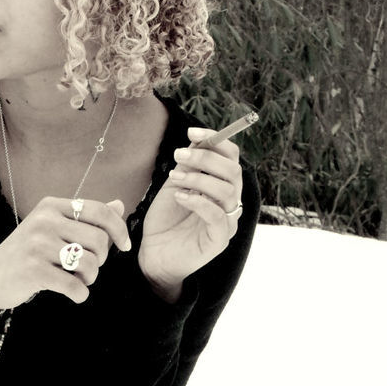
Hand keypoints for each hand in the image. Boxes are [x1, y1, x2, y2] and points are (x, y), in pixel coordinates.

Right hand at [0, 197, 130, 308]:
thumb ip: (86, 217)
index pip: (99, 211)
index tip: (124, 246)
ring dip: (89, 279)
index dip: (118, 229)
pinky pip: (74, 285)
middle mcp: (44, 221)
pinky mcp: (33, 270)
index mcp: (51, 206)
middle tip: (88, 268)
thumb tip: (120, 205)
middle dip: (100, 260)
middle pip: (98, 241)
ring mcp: (37, 245)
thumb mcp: (53, 227)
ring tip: (77, 280)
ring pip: (89, 264)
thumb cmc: (28, 252)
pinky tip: (75, 294)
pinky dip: (80, 294)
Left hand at [138, 128, 243, 295]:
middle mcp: (229, 203)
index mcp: (222, 186)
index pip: (231, 157)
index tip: (192, 131)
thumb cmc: (165, 220)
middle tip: (179, 155)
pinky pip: (218, 217)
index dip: (216, 140)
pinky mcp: (219, 241)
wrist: (153, 254)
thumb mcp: (175, 184)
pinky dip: (199, 202)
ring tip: (174, 179)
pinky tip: (180, 197)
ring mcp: (227, 222)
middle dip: (206, 158)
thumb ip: (188, 164)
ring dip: (199, 178)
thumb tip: (197, 137)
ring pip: (228, 192)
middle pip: (233, 171)